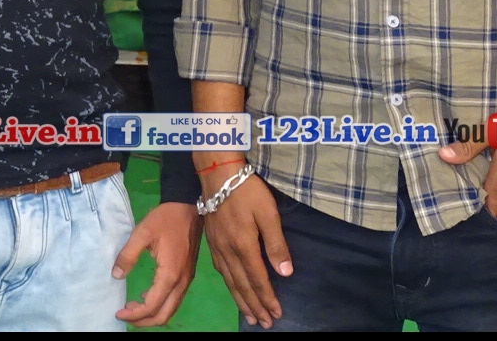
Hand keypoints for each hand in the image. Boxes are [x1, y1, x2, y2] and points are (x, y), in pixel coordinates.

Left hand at [113, 200, 202, 325]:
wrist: (188, 207)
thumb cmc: (165, 219)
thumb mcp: (142, 233)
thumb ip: (127, 255)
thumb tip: (116, 275)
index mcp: (169, 274)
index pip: (152, 306)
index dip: (134, 314)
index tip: (118, 312)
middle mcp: (181, 282)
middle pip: (164, 315)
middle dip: (143, 321)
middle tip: (125, 315)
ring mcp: (186, 280)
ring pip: (171, 309)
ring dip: (152, 314)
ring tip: (132, 307)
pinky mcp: (187, 275)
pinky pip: (174, 299)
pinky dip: (160, 305)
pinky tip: (146, 296)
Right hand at [199, 166, 290, 327]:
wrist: (216, 174)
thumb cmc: (246, 191)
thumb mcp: (268, 213)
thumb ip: (276, 244)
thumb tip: (285, 273)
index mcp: (244, 246)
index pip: (258, 279)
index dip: (268, 298)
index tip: (277, 313)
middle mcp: (228, 252)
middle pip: (242, 285)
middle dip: (255, 306)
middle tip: (264, 323)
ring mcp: (217, 247)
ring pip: (230, 281)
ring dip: (241, 300)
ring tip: (250, 316)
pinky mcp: (211, 241)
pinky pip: (220, 270)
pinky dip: (228, 285)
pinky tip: (233, 288)